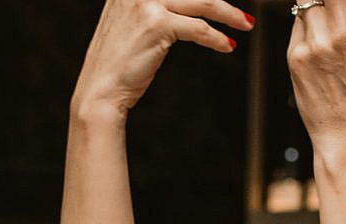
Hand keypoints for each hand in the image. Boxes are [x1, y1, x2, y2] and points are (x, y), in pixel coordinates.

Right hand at [73, 0, 251, 119]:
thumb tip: (188, 4)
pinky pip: (198, 29)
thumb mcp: (130, 24)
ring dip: (229, 14)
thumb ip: (152, 7)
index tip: (221, 2)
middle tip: (242, 13)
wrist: (100, 92)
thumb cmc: (117, 65)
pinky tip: (227, 46)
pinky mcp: (156, 25)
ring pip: (202, 2)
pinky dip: (217, 39)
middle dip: (221, 2)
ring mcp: (146, 3)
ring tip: (245, 24)